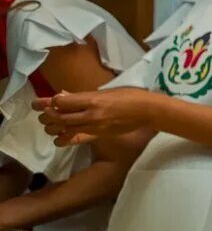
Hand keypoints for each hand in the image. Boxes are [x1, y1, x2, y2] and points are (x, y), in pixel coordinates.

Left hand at [35, 89, 156, 145]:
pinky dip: (65, 139)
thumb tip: (64, 96)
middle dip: (47, 115)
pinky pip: (77, 138)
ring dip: (53, 127)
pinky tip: (60, 138)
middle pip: (60, 116)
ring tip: (49, 125)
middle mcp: (91, 114)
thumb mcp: (106, 91)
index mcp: (93, 99)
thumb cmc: (130, 95)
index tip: (50, 101)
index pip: (62, 102)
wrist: (148, 111)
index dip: (51, 102)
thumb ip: (83, 95)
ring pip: (66, 129)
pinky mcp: (100, 135)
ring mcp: (95, 126)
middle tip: (43, 114)